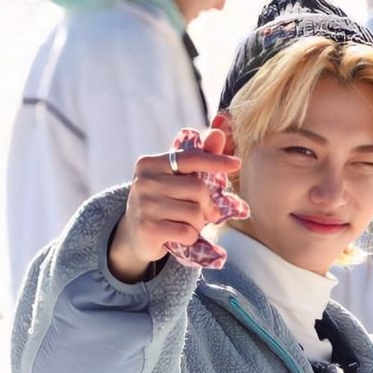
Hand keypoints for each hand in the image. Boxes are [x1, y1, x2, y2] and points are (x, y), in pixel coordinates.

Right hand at [109, 129, 240, 282]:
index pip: (190, 158)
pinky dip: (190, 238)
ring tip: (187, 226)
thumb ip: (198, 159)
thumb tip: (219, 134)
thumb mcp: (176, 181)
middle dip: (208, 206)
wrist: (135, 237)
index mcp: (150, 164)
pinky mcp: (148, 230)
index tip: (237, 164)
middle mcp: (144, 182)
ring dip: (199, 224)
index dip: (215, 161)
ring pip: (195, 213)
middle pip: (198, 189)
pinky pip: (187, 233)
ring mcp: (144, 206)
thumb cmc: (163, 205)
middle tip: (205, 215)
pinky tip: (179, 237)